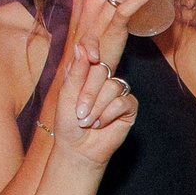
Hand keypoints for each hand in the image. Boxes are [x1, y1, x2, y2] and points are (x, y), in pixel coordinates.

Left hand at [51, 42, 136, 167]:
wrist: (78, 149)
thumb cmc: (68, 123)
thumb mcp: (66, 95)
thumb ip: (76, 71)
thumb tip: (80, 46)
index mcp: (85, 71)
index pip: (91, 45)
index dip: (93, 46)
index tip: (92, 57)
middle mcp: (103, 78)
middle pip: (101, 70)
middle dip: (88, 94)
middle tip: (79, 113)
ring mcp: (117, 92)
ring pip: (112, 87)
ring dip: (97, 108)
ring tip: (88, 122)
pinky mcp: (129, 106)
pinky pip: (122, 102)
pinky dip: (108, 115)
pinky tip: (101, 124)